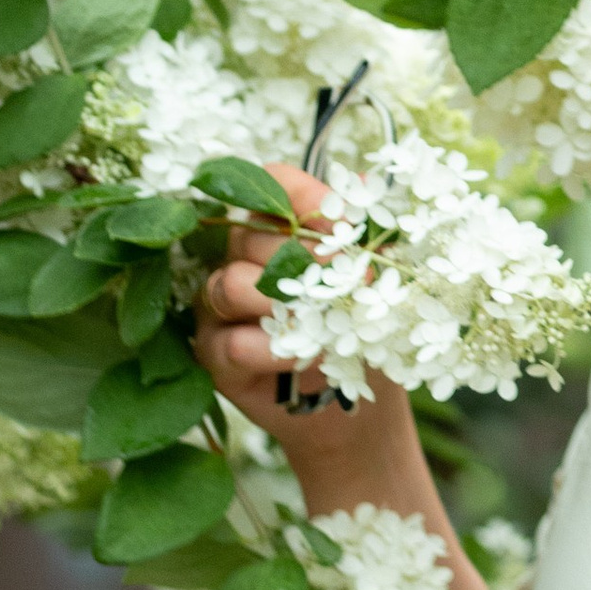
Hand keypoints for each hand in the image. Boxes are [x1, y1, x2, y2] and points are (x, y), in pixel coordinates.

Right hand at [196, 159, 405, 452]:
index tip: (340, 228)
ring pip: (230, 284)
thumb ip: (366, 239)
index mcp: (281, 228)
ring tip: (323, 328)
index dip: (302, 199)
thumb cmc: (363, 333)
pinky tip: (304, 358)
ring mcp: (219, 305)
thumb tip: (357, 193)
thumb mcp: (379, 283)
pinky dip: (274, 350)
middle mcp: (241, 258)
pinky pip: (232, 340)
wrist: (356, 405)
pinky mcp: (211, 352)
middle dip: (302, 263)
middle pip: (249, 235)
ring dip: (283, 308)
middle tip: (343, 290)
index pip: (272, 185)